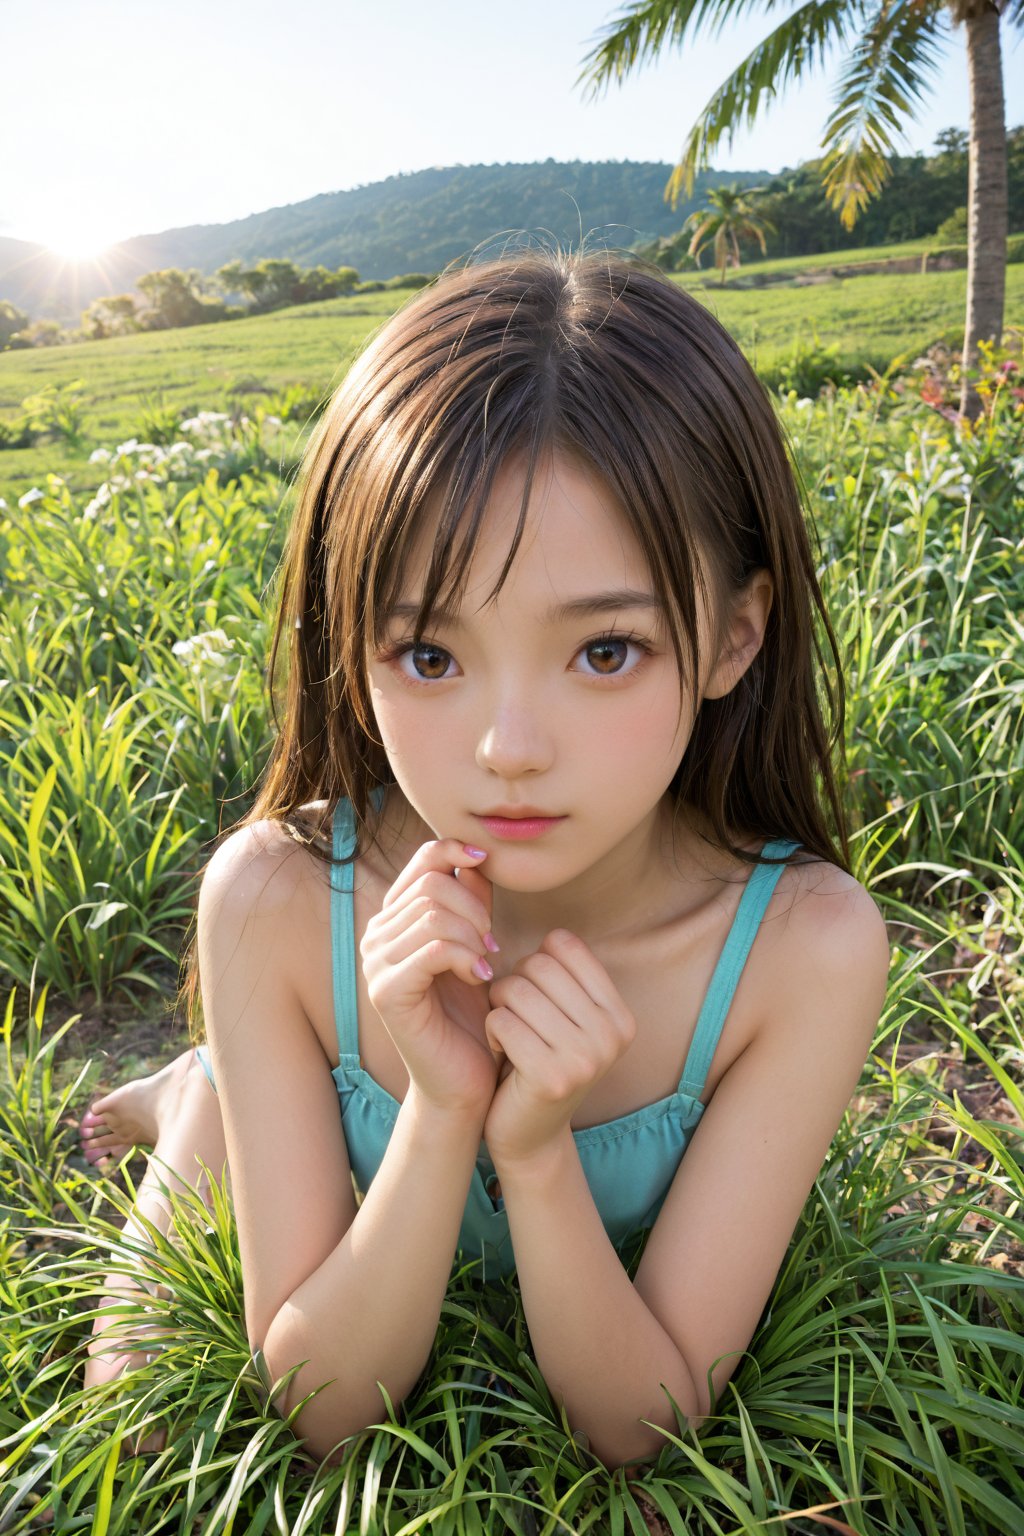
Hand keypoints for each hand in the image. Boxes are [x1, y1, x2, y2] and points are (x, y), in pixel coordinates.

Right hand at [360, 840, 499, 1117]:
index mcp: (395, 919)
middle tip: (494, 943)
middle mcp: (376, 936)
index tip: (488, 866)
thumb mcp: (476, 944)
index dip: (457, 853)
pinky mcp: (387, 992)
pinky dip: (466, 958)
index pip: (423, 860)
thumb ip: (473, 901)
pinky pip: (433, 950)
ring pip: (433, 915)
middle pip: (432, 886)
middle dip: (475, 908)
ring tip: (488, 962)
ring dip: (473, 935)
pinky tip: (481, 977)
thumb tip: (475, 858)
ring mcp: (375, 964)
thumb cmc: (472, 1013)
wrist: (462, 1079)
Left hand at [483, 929, 636, 1167]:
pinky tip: (502, 1054)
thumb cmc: (536, 1058)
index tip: (534, 994)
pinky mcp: (552, 1077)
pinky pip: (500, 1021)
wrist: (529, 1133)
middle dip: (512, 984)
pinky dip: (490, 1032)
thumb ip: (560, 972)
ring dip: (498, 1008)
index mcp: (620, 1014)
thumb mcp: (561, 1014)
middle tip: (514, 1016)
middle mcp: (612, 1034)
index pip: (565, 945)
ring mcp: (586, 1058)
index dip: (535, 961)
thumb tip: (548, 932)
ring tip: (508, 1035)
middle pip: (538, 964)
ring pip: (516, 990)